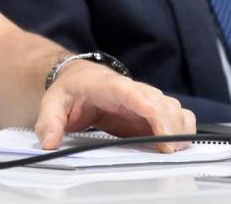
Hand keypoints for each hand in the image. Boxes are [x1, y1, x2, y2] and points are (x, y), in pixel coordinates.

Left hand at [34, 60, 195, 152]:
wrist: (77, 78)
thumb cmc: (68, 89)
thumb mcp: (52, 103)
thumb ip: (49, 122)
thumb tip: (48, 142)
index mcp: (110, 86)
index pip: (136, 94)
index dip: (154, 113)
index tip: (164, 137)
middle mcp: (133, 90)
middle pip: (163, 104)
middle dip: (171, 128)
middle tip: (167, 153)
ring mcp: (144, 100)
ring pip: (174, 109)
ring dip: (180, 129)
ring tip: (173, 151)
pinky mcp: (149, 112)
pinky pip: (175, 116)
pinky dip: (181, 130)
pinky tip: (174, 147)